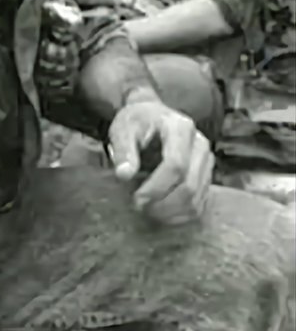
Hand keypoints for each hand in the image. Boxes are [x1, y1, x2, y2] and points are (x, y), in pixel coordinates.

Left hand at [108, 95, 212, 224]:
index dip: (157, 187)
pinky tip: (162, 214)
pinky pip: (201, 203)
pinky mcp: (207, 175)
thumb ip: (124, 149)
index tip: (137, 199)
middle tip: (140, 208)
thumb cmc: (136, 121)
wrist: (152, 115)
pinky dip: (182, 214)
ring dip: (172, 212)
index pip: (176, 165)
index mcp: (180, 128)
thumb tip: (124, 175)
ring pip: (197, 198)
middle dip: (164, 203)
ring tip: (148, 212)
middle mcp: (200, 145)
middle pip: (190, 184)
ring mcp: (207, 161)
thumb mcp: (123, 128)